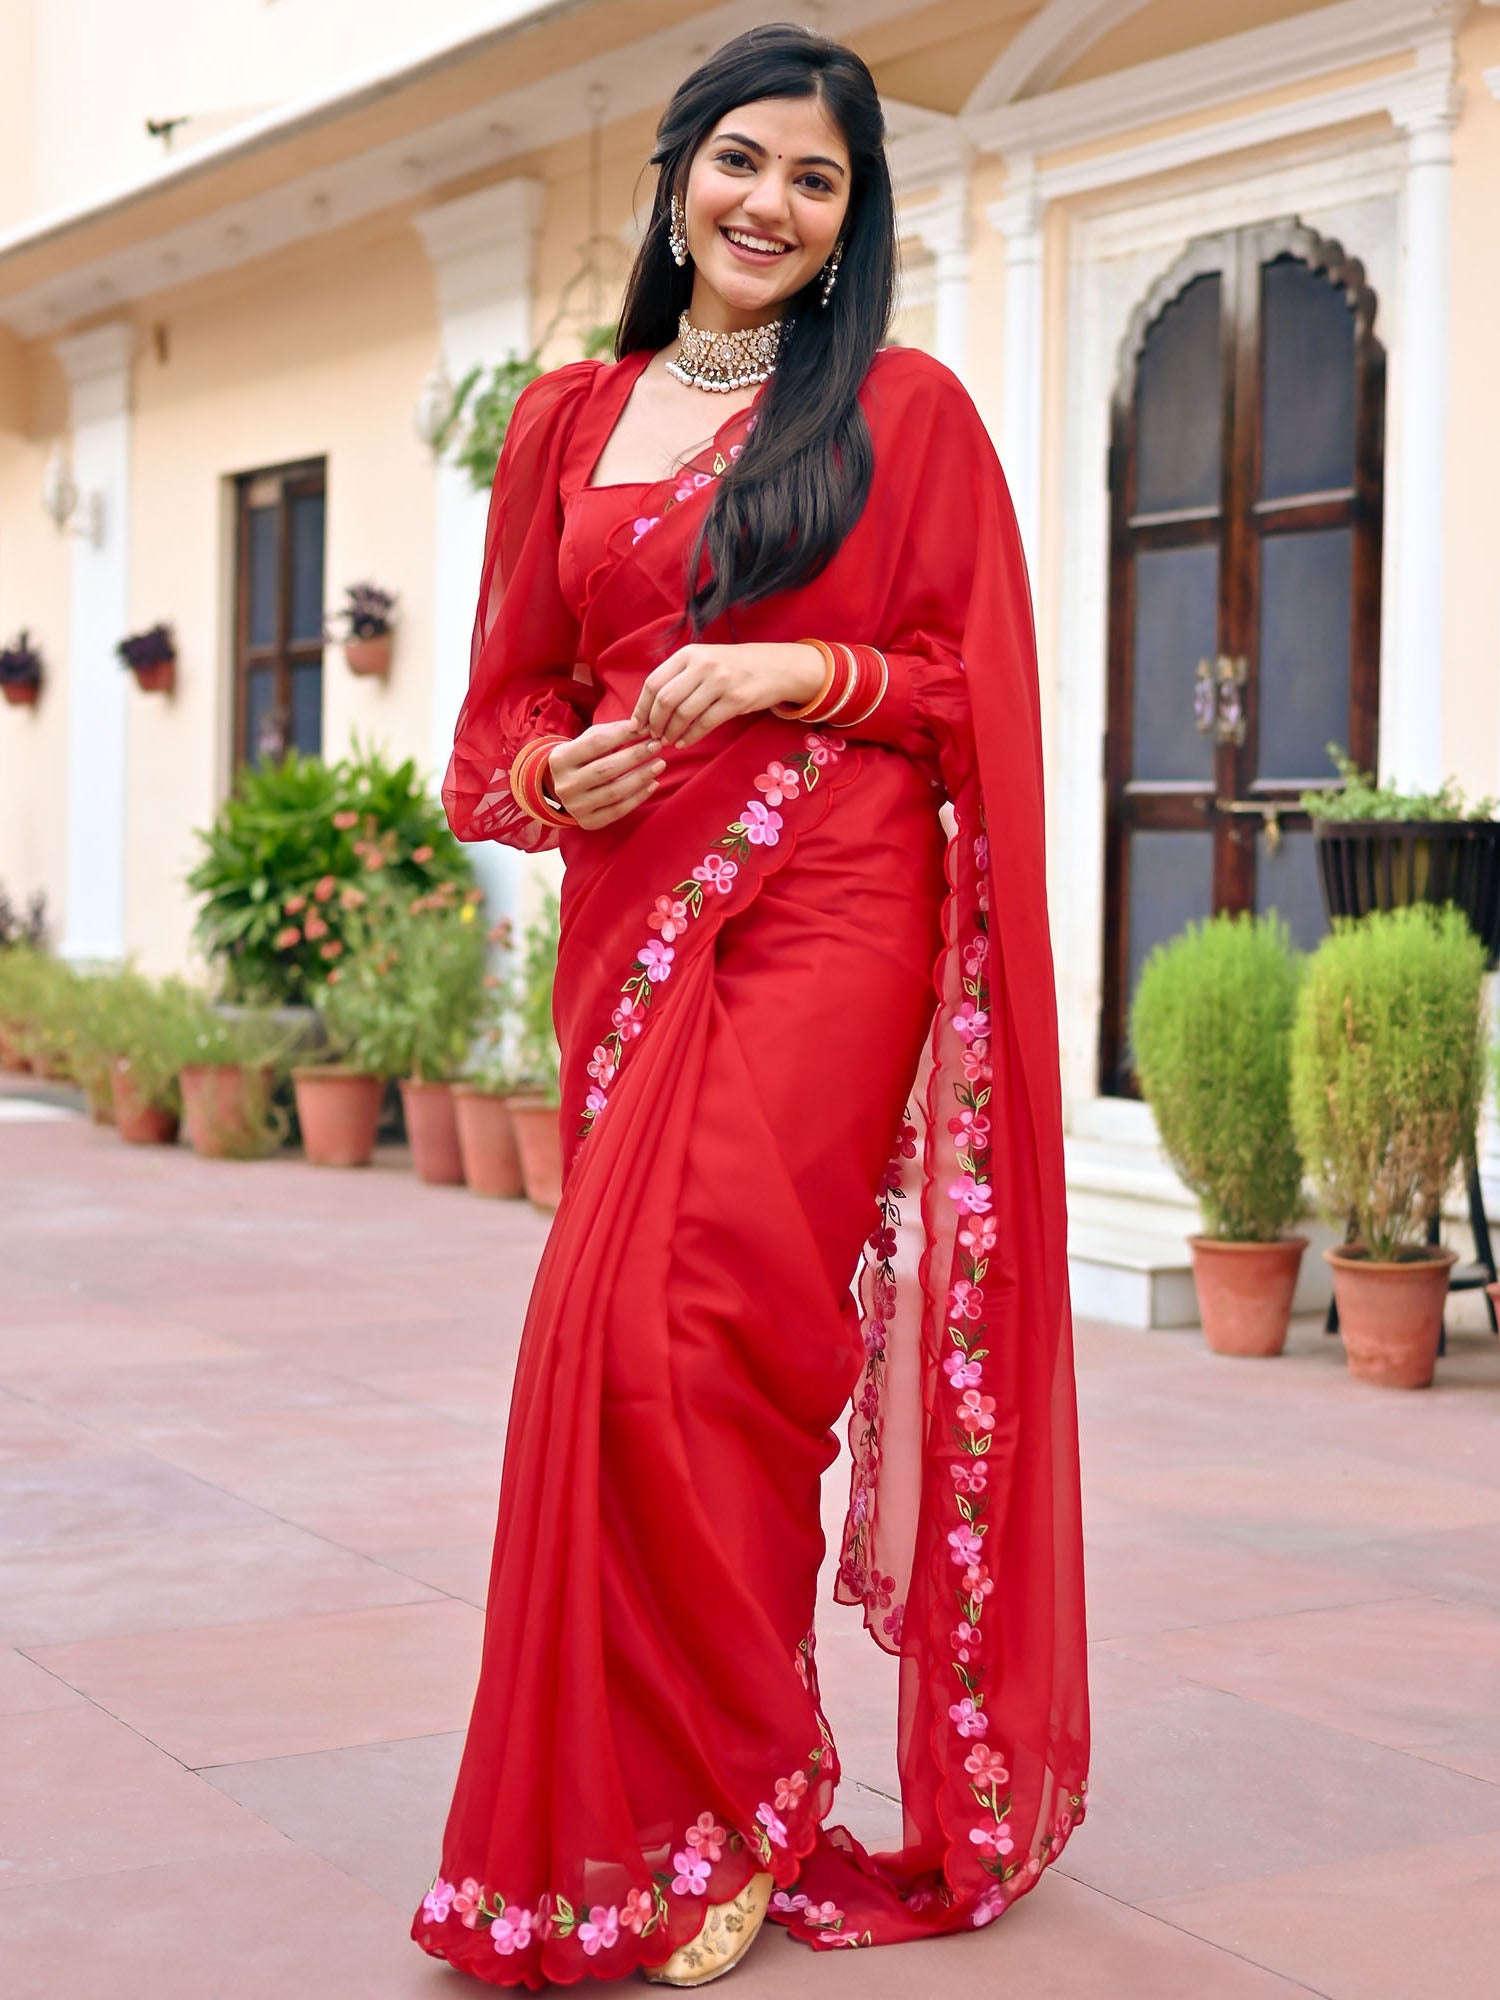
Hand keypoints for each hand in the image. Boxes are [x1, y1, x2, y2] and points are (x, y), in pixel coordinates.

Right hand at [546, 719, 665, 829]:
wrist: (567, 787)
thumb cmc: (584, 757)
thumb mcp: (590, 740)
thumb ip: (614, 732)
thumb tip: (642, 728)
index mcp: (560, 759)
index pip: (597, 743)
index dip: (623, 734)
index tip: (646, 730)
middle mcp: (565, 785)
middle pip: (606, 769)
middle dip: (635, 756)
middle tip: (656, 746)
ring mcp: (575, 806)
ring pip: (614, 792)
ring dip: (641, 777)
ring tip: (659, 764)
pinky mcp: (588, 822)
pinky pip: (618, 810)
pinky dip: (639, 797)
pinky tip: (653, 784)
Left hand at [631, 642, 824, 747]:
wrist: (776, 666)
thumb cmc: (734, 666)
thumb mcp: (704, 660)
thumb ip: (679, 677)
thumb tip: (648, 708)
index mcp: (689, 654)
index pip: (654, 682)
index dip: (641, 707)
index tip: (636, 724)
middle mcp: (703, 664)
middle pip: (665, 699)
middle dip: (654, 723)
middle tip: (652, 736)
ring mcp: (720, 681)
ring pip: (683, 714)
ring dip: (671, 732)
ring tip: (668, 741)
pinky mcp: (736, 700)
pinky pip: (705, 723)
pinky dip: (691, 737)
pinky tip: (684, 742)